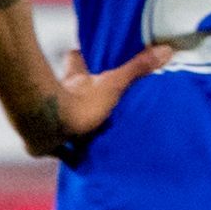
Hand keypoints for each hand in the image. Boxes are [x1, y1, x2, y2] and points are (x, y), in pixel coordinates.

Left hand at [19, 40, 170, 163]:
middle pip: (67, 87)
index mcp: (75, 79)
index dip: (80, 56)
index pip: (75, 58)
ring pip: (60, 115)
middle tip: (96, 100)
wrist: (46, 129)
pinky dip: (66, 151)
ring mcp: (49, 117)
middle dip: (78, 92)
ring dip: (71, 122)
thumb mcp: (113, 85)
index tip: (86, 55)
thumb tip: (166, 50)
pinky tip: (75, 159)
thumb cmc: (78, 103)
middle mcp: (59, 94)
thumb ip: (137, 69)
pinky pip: (57, 145)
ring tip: (90, 132)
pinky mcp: (44, 141)